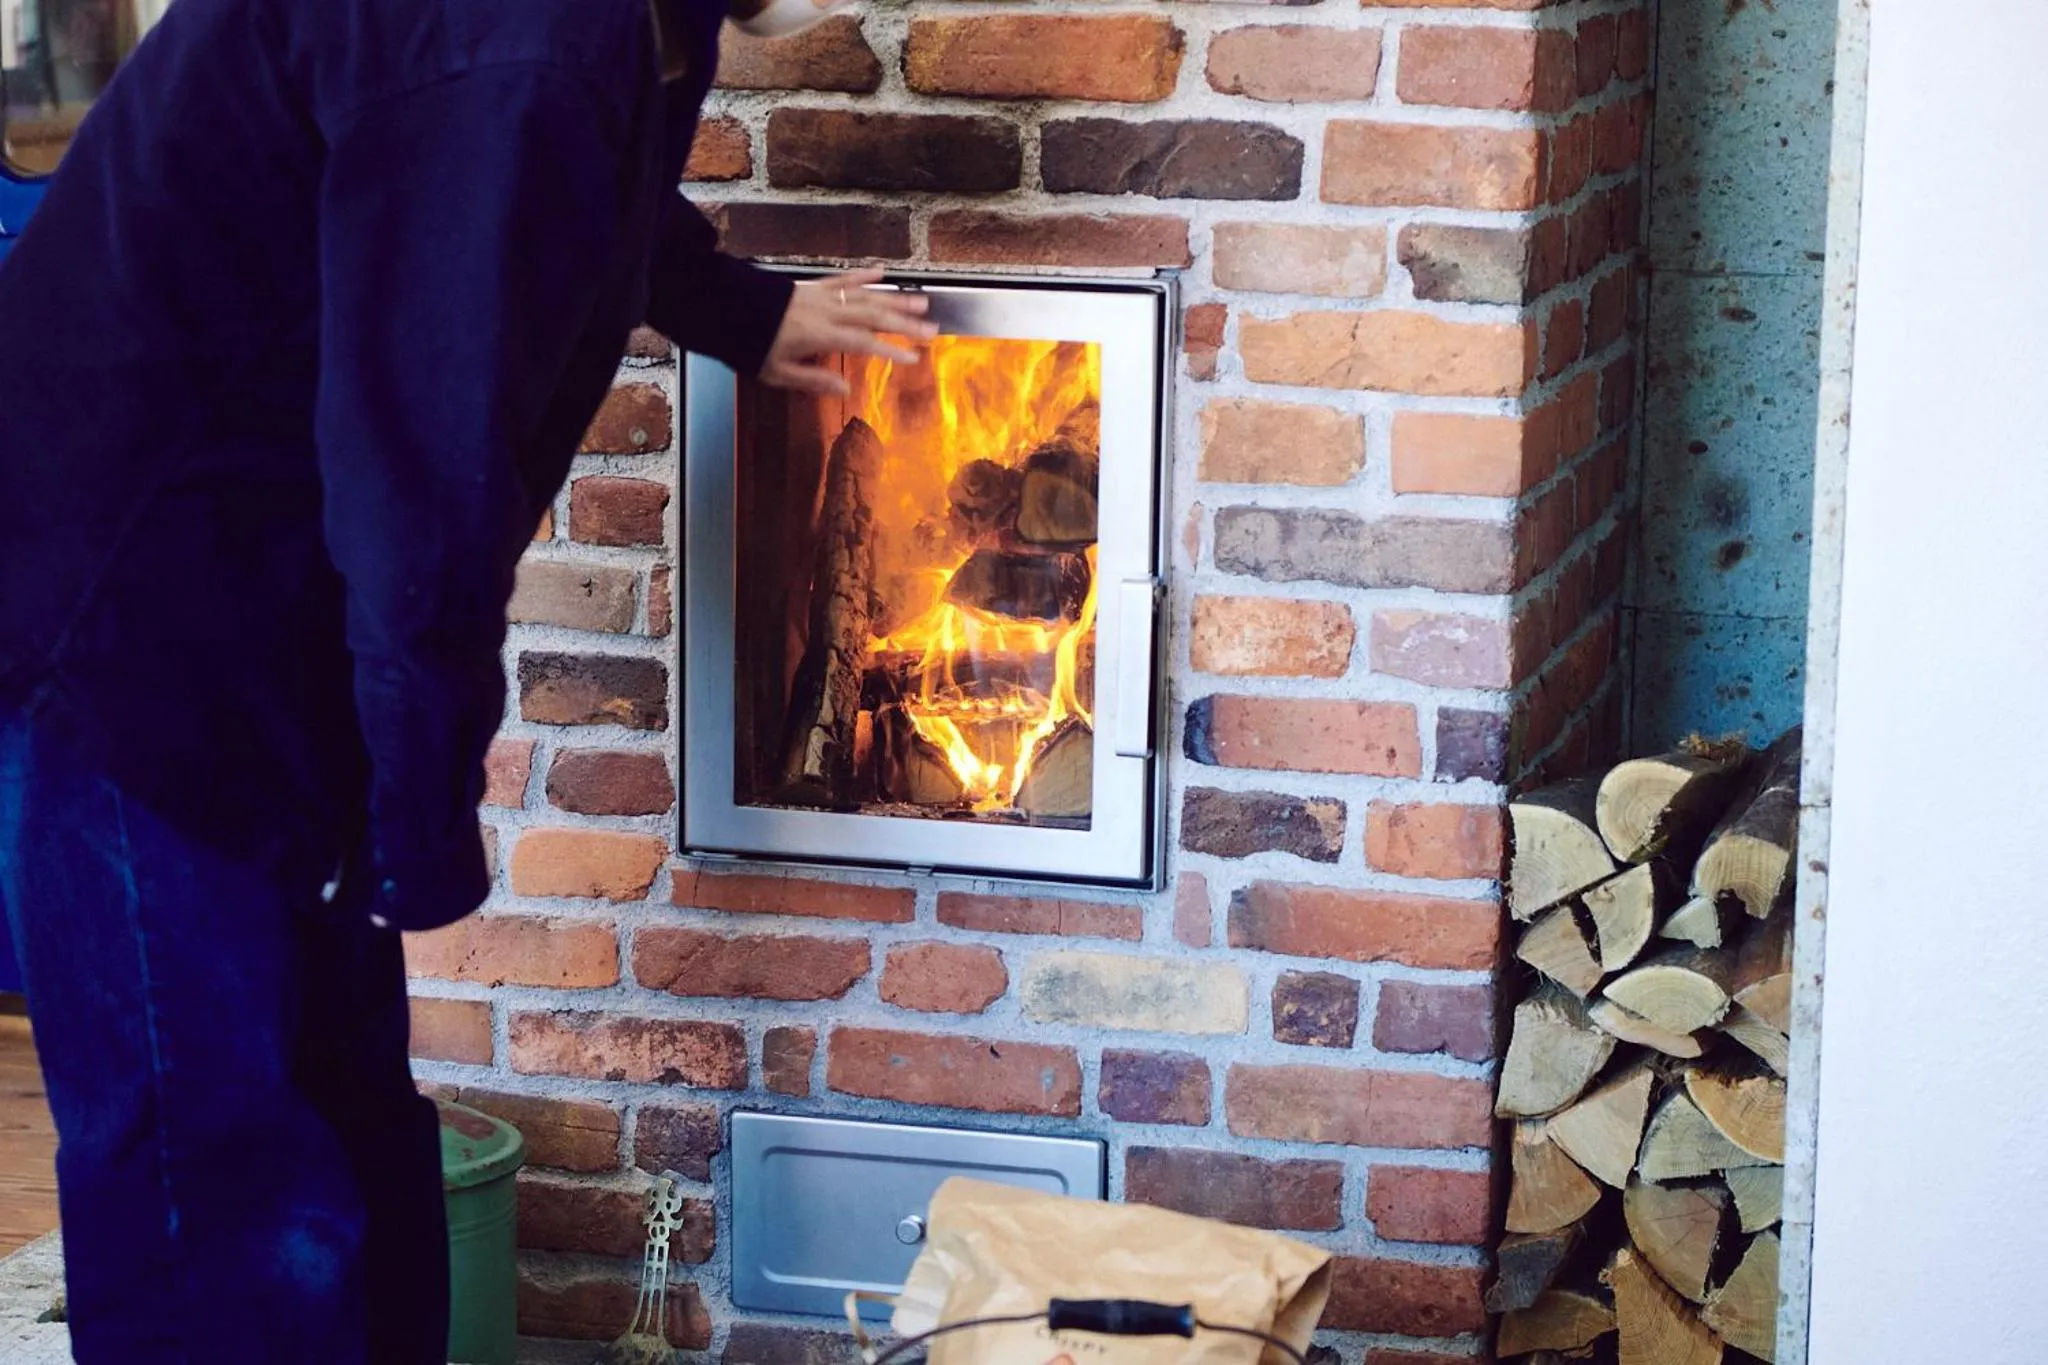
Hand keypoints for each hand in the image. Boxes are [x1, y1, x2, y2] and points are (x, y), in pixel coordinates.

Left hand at [759, 268, 936, 396]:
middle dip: (905, 323)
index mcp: (820, 334)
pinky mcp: (813, 286)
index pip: (864, 342)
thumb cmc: (750, 345)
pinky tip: (883, 274)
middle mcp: (826, 312)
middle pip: (873, 316)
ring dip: (894, 298)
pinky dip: (863, 276)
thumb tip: (845, 388)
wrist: (726, 308)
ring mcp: (821, 296)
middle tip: (932, 329)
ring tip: (921, 301)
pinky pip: (842, 279)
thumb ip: (813, 379)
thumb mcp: (778, 372)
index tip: (914, 357)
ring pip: (864, 296)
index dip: (891, 350)